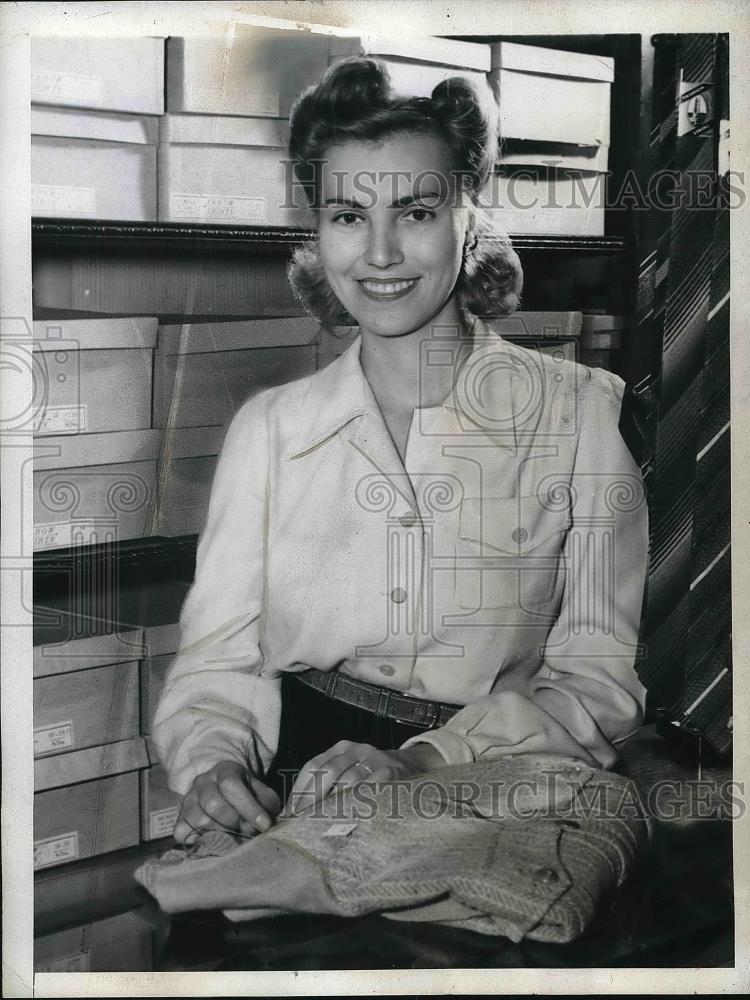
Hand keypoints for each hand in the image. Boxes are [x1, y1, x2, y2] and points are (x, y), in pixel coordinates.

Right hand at [173, 760, 280, 844]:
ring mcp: (188, 799)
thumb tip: (264, 826)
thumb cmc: (245, 793)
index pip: (231, 785)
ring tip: (232, 836)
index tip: (264, 825)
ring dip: (220, 834)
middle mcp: (203, 782)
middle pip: (213, 805)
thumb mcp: (261, 792)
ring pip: (198, 821)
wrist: (221, 788)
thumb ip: (266, 805)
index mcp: (225, 770)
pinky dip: (198, 841)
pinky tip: (212, 840)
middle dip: (234, 823)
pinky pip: (181, 833)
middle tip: (246, 831)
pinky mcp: (179, 817)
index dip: (249, 808)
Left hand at [284, 740, 444, 815]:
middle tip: (302, 826)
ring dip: (334, 805)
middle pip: (327, 772)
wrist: (410, 766)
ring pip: (349, 781)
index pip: (312, 767)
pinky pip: (371, 788)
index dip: (299, 792)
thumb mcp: (348, 771)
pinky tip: (350, 820)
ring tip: (322, 827)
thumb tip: (292, 816)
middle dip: (312, 801)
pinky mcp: (392, 772)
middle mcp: (356, 749)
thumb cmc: (369, 776)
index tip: (288, 817)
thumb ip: (325, 786)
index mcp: (340, 748)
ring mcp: (375, 758)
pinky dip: (359, 804)